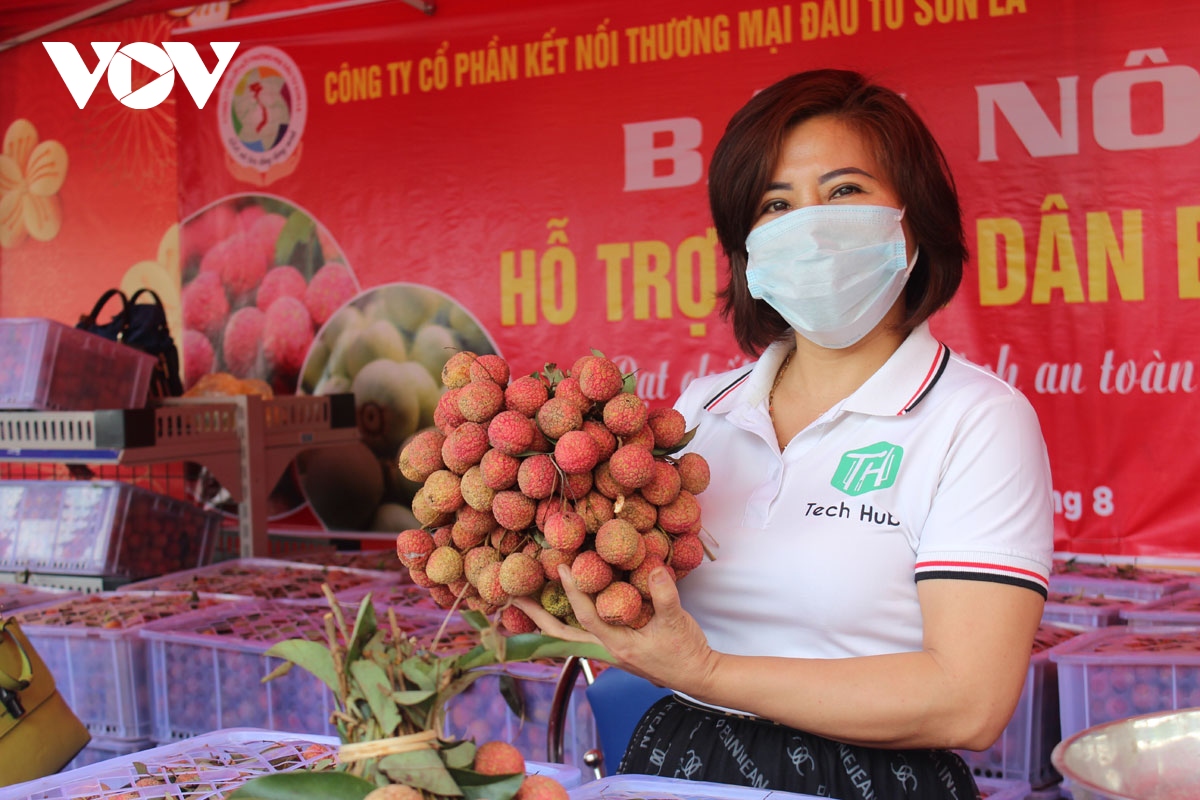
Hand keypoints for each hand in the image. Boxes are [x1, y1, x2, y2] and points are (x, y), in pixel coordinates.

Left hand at [513, 564, 717, 695]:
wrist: (696, 675)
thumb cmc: (685, 651)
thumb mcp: (677, 620)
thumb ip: (664, 594)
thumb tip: (654, 567)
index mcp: (617, 645)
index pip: (586, 616)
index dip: (572, 592)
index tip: (559, 568)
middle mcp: (605, 651)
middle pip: (560, 636)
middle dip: (536, 617)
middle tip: (513, 598)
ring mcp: (606, 652)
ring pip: (567, 638)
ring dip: (545, 621)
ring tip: (526, 604)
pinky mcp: (613, 650)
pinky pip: (579, 636)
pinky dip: (564, 624)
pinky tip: (559, 612)